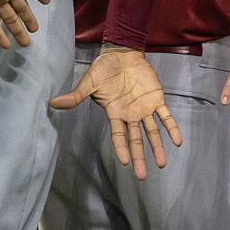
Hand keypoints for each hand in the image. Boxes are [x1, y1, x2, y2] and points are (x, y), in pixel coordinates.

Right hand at [50, 47, 181, 179]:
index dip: (122, 148)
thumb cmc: (103, 69)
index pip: (118, 136)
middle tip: (142, 176)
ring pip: (152, 132)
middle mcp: (130, 115)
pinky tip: (177, 141)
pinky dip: (172, 128)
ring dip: (158, 147)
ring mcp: (144, 108)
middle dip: (139, 157)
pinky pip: (166, 116)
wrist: (122, 54)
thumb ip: (75, 96)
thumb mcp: (88, 83)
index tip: (125, 163)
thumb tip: (52, 103)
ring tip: (162, 164)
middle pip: (136, 140)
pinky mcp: (156, 99)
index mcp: (115, 113)